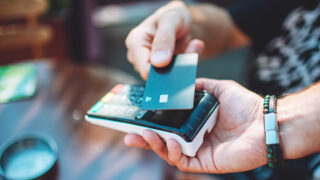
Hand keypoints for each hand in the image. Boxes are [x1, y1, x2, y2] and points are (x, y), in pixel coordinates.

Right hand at [124, 78, 266, 172]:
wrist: (265, 121)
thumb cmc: (244, 104)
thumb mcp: (217, 88)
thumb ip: (198, 86)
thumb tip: (180, 83)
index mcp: (194, 121)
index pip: (167, 124)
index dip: (151, 123)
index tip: (136, 118)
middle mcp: (193, 137)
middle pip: (163, 141)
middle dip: (145, 139)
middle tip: (129, 135)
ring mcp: (198, 151)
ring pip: (170, 152)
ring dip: (156, 145)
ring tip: (148, 135)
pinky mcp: (205, 162)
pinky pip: (184, 162)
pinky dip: (174, 154)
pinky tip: (173, 143)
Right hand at [125, 1, 204, 79]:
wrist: (182, 21)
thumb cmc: (174, 16)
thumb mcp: (171, 19)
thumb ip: (165, 39)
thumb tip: (159, 62)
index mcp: (135, 42)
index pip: (145, 70)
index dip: (164, 71)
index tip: (182, 59)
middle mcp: (138, 56)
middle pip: (156, 75)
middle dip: (176, 66)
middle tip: (192, 48)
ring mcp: (148, 64)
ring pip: (166, 76)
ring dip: (182, 65)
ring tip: (191, 47)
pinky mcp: (159, 69)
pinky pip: (173, 75)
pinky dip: (184, 66)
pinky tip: (190, 52)